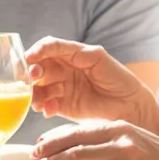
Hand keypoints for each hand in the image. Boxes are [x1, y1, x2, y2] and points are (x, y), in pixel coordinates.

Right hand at [25, 38, 158, 129]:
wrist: (130, 106)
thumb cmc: (118, 77)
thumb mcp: (98, 58)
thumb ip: (76, 51)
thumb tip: (54, 49)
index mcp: (71, 55)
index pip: (47, 48)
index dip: (35, 52)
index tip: (28, 59)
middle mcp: (63, 70)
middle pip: (39, 68)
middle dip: (31, 73)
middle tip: (31, 80)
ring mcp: (62, 88)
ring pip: (38, 88)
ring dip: (34, 94)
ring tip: (38, 101)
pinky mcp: (63, 106)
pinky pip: (46, 105)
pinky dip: (44, 107)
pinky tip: (50, 110)